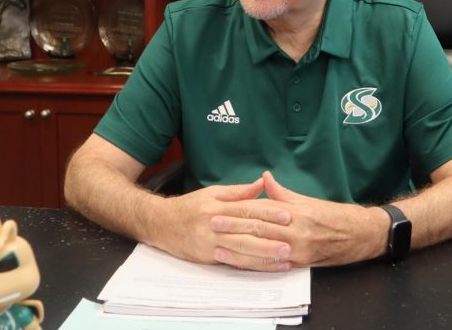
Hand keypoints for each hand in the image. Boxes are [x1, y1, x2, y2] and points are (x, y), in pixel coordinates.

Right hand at [151, 177, 292, 270]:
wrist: (160, 224)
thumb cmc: (189, 207)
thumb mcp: (211, 193)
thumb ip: (237, 192)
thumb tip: (261, 184)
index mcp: (218, 207)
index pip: (247, 210)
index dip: (268, 213)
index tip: (287, 215)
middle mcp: (214, 226)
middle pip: (246, 232)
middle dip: (270, 238)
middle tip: (291, 242)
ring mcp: (211, 244)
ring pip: (241, 251)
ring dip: (264, 255)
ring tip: (284, 258)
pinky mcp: (208, 258)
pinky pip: (233, 263)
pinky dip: (252, 266)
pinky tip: (266, 267)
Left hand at [211, 171, 385, 268]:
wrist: (358, 234)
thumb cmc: (333, 215)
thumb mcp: (306, 200)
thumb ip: (282, 192)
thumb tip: (264, 178)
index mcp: (295, 212)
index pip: (261, 211)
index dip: (238, 212)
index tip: (219, 211)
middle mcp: (295, 230)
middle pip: (258, 230)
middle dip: (233, 229)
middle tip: (212, 226)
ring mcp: (298, 249)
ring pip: (263, 250)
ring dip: (239, 251)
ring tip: (218, 248)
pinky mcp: (301, 263)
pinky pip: (274, 266)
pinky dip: (256, 266)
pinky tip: (242, 265)